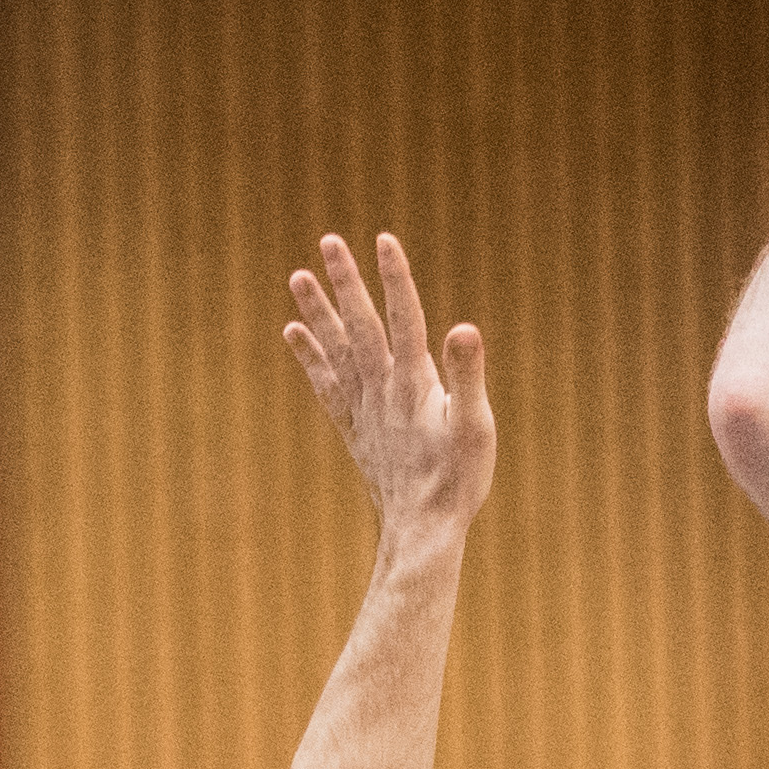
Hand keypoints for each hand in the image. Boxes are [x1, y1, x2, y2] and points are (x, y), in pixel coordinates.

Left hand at [285, 231, 494, 544]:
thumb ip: (466, 375)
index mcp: (415, 383)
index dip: (394, 278)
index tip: (383, 239)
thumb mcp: (475, 427)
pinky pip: (326, 385)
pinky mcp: (353, 428)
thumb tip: (464, 328)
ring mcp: (363, 408)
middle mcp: (382, 389)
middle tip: (329, 241)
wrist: (422, 528)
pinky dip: (310, 356)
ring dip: (318, 312)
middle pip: (361, 325)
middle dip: (347, 282)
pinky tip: (293, 331)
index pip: (404, 318)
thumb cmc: (457, 480)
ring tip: (298, 276)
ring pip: (337, 350)